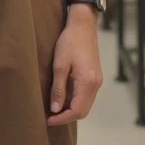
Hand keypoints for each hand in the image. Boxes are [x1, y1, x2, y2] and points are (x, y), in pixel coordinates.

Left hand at [47, 10, 102, 126]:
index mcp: (88, 82)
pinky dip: (76, 101)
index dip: (61, 118)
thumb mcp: (59, 65)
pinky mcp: (95, 76)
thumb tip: (55, 109)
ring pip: (85, 105)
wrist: (82, 25)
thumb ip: (58, 89)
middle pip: (83, 111)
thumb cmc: (69, 42)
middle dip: (66, 117)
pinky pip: (87, 96)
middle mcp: (96, 84)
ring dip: (71, 110)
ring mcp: (97, 80)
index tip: (48, 120)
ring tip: (54, 108)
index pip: (76, 111)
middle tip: (50, 116)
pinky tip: (63, 98)